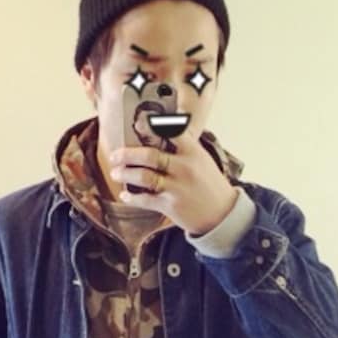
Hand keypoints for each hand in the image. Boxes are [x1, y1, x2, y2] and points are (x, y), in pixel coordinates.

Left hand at [108, 131, 237, 236]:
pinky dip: (132, 197)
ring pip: (144, 177)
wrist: (221, 213)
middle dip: (128, 154)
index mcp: (193, 152)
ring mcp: (177, 187)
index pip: (172, 133)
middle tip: (115, 155)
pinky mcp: (170, 205)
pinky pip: (145, 200)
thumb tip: (162, 135)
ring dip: (126, 173)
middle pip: (150, 156)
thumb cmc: (210, 185)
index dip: (153, 127)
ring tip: (115, 172)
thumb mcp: (202, 160)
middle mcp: (184, 167)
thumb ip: (184, 148)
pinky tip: (125, 195)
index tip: (139, 123)